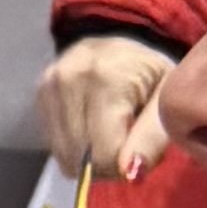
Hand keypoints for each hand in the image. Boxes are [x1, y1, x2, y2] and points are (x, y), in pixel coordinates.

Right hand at [38, 31, 177, 180]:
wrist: (124, 35)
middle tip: (125, 142)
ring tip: (109, 134)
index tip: (138, 148)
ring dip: (89, 158)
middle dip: (106, 164)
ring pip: (65, 157)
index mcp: (104, 79)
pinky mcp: (40, 95)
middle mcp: (68, 80)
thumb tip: (129, 172)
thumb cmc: (153, 73)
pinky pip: (55, 147)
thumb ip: (153, 137)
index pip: (103, 155)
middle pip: (80, 159)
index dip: (124, 165)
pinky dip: (76, 147)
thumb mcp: (166, 101)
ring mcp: (49, 86)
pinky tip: (92, 127)